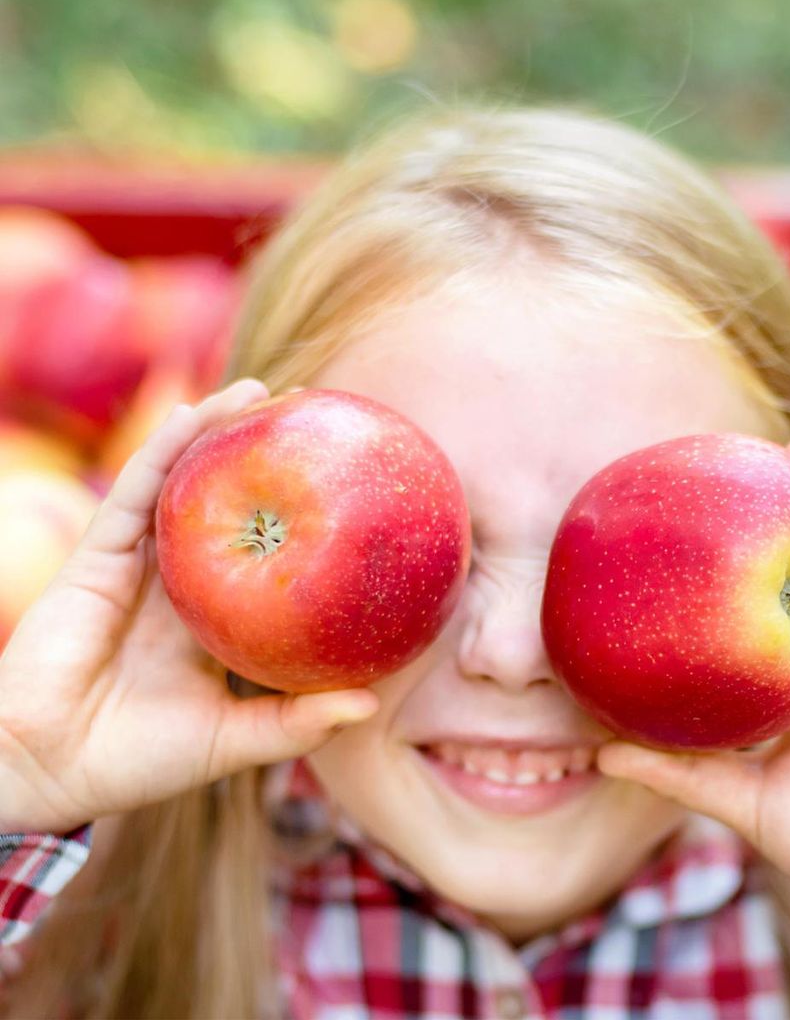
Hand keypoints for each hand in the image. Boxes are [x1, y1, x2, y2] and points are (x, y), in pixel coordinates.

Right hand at [0, 379, 378, 834]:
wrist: (47, 768)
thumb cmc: (140, 760)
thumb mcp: (236, 739)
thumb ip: (297, 723)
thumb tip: (369, 706)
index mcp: (217, 619)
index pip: (265, 557)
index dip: (300, 520)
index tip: (348, 487)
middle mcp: (184, 584)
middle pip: (229, 507)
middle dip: (264, 462)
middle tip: (313, 419)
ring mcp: (143, 565)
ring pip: (184, 484)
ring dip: (217, 434)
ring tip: (263, 392)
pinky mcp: (100, 555)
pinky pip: (138, 491)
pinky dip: (166, 448)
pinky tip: (198, 414)